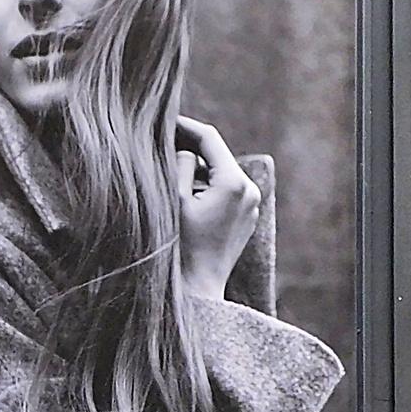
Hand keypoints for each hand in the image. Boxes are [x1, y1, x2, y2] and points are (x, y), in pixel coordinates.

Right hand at [175, 115, 259, 300]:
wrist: (196, 290)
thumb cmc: (179, 248)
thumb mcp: (172, 201)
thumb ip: (178, 165)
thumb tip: (184, 149)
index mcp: (233, 183)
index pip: (209, 139)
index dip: (184, 126)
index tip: (163, 120)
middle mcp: (249, 191)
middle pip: (215, 157)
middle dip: (189, 151)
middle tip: (159, 147)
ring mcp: (251, 206)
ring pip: (219, 175)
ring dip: (195, 174)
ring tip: (167, 181)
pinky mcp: (247, 219)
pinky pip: (225, 194)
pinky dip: (205, 191)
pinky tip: (183, 203)